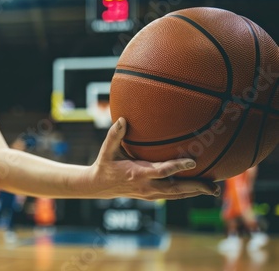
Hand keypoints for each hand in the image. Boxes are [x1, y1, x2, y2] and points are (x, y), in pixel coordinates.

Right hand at [80, 118, 220, 199]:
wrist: (99, 186)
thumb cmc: (105, 165)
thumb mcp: (106, 150)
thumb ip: (114, 135)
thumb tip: (122, 119)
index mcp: (137, 173)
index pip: (161, 171)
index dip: (177, 167)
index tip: (193, 162)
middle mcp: (146, 186)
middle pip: (175, 189)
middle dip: (195, 188)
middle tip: (214, 187)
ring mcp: (150, 193)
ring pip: (176, 195)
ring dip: (195, 192)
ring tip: (214, 190)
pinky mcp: (151, 196)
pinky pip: (172, 195)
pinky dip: (187, 193)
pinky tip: (199, 189)